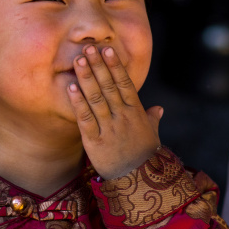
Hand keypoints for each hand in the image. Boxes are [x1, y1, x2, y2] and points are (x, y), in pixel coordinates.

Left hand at [67, 45, 162, 178]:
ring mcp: (108, 128)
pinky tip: (71, 87)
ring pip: (96, 98)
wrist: (136, 181)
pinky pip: (85, 118)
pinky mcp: (94, 141)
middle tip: (87, 47)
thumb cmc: (144, 157)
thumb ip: (152, 119)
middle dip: (97, 65)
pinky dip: (77, 102)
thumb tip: (158, 108)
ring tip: (78, 60)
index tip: (107, 50)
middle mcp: (122, 117)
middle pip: (108, 86)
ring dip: (86, 78)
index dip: (115, 65)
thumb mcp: (152, 136)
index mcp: (136, 112)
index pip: (124, 83)